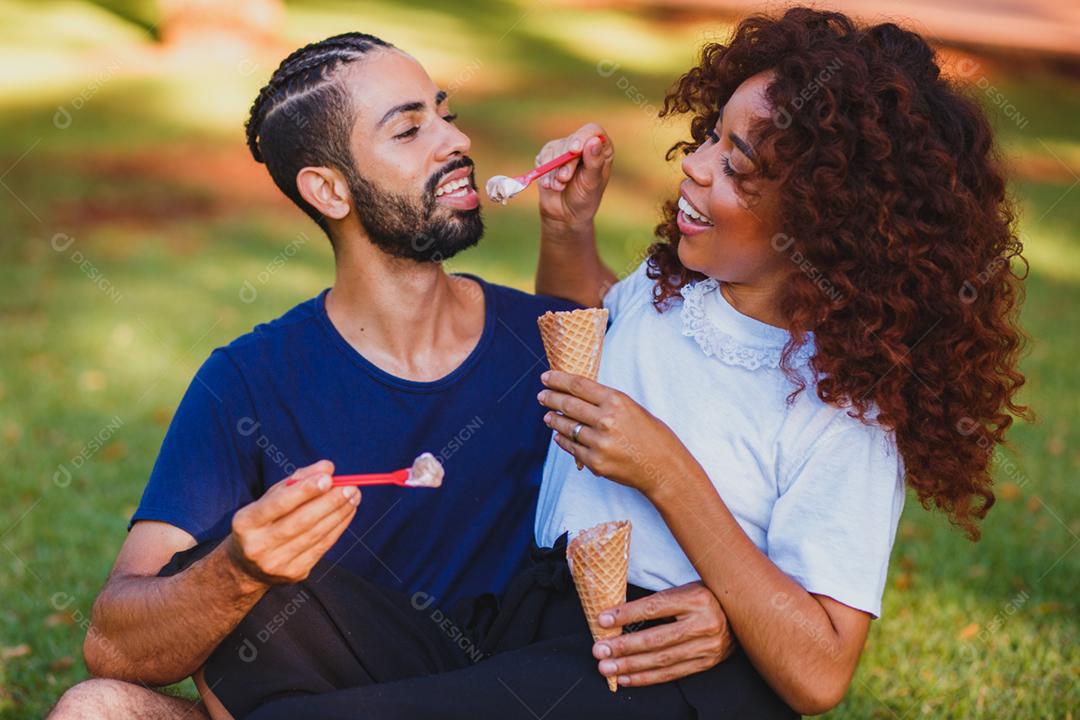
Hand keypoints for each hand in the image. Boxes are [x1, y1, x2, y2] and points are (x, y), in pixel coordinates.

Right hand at [226, 460, 360, 584]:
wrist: (247, 568)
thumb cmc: (263, 523)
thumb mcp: (270, 498)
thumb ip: (298, 480)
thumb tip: (327, 468)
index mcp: (246, 522)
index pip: (279, 503)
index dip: (305, 490)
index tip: (328, 478)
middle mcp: (258, 545)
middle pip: (301, 521)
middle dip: (330, 502)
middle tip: (350, 488)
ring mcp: (276, 563)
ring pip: (315, 534)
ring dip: (339, 514)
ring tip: (354, 497)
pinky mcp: (293, 573)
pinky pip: (322, 547)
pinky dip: (338, 528)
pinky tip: (347, 513)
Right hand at [535, 122, 612, 228]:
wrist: (564, 215)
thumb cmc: (584, 199)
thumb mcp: (591, 183)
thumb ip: (594, 163)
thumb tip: (594, 141)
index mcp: (600, 148)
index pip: (592, 130)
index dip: (582, 137)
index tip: (574, 150)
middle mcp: (583, 145)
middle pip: (571, 141)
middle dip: (565, 161)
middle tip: (564, 179)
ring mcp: (564, 149)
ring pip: (555, 149)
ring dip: (554, 170)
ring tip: (559, 187)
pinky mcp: (549, 156)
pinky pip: (543, 157)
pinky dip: (544, 172)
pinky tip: (550, 185)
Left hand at [538, 370, 690, 496]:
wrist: (664, 469)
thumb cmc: (653, 436)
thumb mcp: (633, 409)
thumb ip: (606, 403)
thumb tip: (576, 396)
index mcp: (617, 401)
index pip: (578, 385)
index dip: (558, 380)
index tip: (546, 377)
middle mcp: (606, 420)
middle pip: (568, 405)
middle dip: (550, 398)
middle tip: (541, 396)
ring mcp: (599, 443)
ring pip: (566, 427)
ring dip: (554, 420)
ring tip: (548, 416)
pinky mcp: (595, 463)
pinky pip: (571, 448)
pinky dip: (562, 440)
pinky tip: (559, 435)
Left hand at [592, 582, 733, 687]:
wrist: (743, 616)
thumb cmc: (705, 598)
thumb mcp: (685, 590)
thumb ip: (658, 601)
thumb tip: (617, 614)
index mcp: (696, 598)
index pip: (654, 607)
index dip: (626, 614)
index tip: (602, 619)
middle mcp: (704, 623)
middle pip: (656, 638)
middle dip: (624, 646)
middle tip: (599, 651)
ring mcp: (708, 646)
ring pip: (662, 660)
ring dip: (631, 666)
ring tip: (607, 668)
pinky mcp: (707, 663)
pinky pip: (672, 673)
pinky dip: (647, 677)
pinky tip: (626, 678)